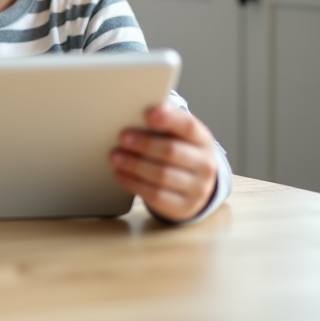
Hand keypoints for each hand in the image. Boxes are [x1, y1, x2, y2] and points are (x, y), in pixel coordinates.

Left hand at [111, 104, 217, 221]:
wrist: (194, 187)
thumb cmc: (178, 153)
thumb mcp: (177, 138)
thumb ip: (161, 127)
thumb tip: (130, 115)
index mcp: (202, 140)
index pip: (188, 126)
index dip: (169, 119)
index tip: (148, 113)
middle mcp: (204, 164)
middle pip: (172, 151)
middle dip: (145, 144)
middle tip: (122, 137)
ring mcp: (197, 188)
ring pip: (162, 175)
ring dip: (134, 165)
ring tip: (115, 156)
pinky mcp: (183, 207)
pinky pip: (156, 196)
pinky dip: (134, 184)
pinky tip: (120, 175)